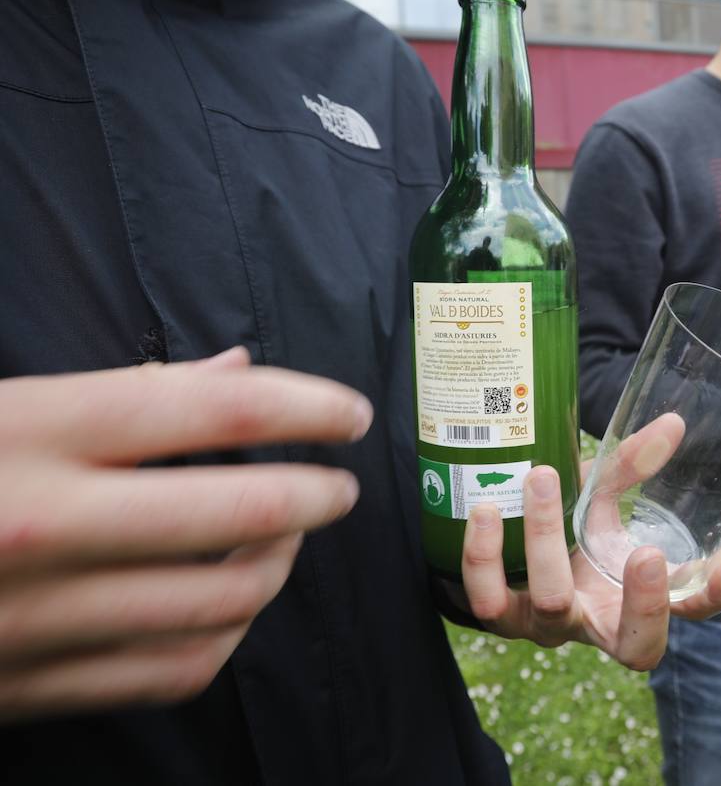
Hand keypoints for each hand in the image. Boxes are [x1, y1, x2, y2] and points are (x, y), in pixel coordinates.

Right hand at [0, 348, 369, 722]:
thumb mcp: (1, 408)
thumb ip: (125, 391)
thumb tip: (239, 371)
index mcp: (34, 432)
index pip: (215, 407)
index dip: (307, 404)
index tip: (351, 412)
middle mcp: (47, 524)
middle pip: (243, 508)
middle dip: (319, 494)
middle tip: (341, 485)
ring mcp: (42, 616)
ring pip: (225, 597)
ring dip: (281, 566)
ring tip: (288, 540)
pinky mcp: (32, 685)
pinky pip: (175, 669)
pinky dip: (225, 635)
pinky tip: (231, 605)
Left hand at [456, 414, 720, 670]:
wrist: (508, 559)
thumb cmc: (572, 531)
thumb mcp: (609, 501)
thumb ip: (635, 466)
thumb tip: (672, 423)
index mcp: (642, 601)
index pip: (694, 611)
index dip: (716, 597)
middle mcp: (601, 625)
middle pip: (633, 642)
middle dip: (644, 600)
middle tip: (646, 549)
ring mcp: (550, 626)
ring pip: (552, 606)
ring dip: (545, 541)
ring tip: (539, 477)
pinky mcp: (502, 616)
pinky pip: (488, 602)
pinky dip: (483, 558)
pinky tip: (485, 510)